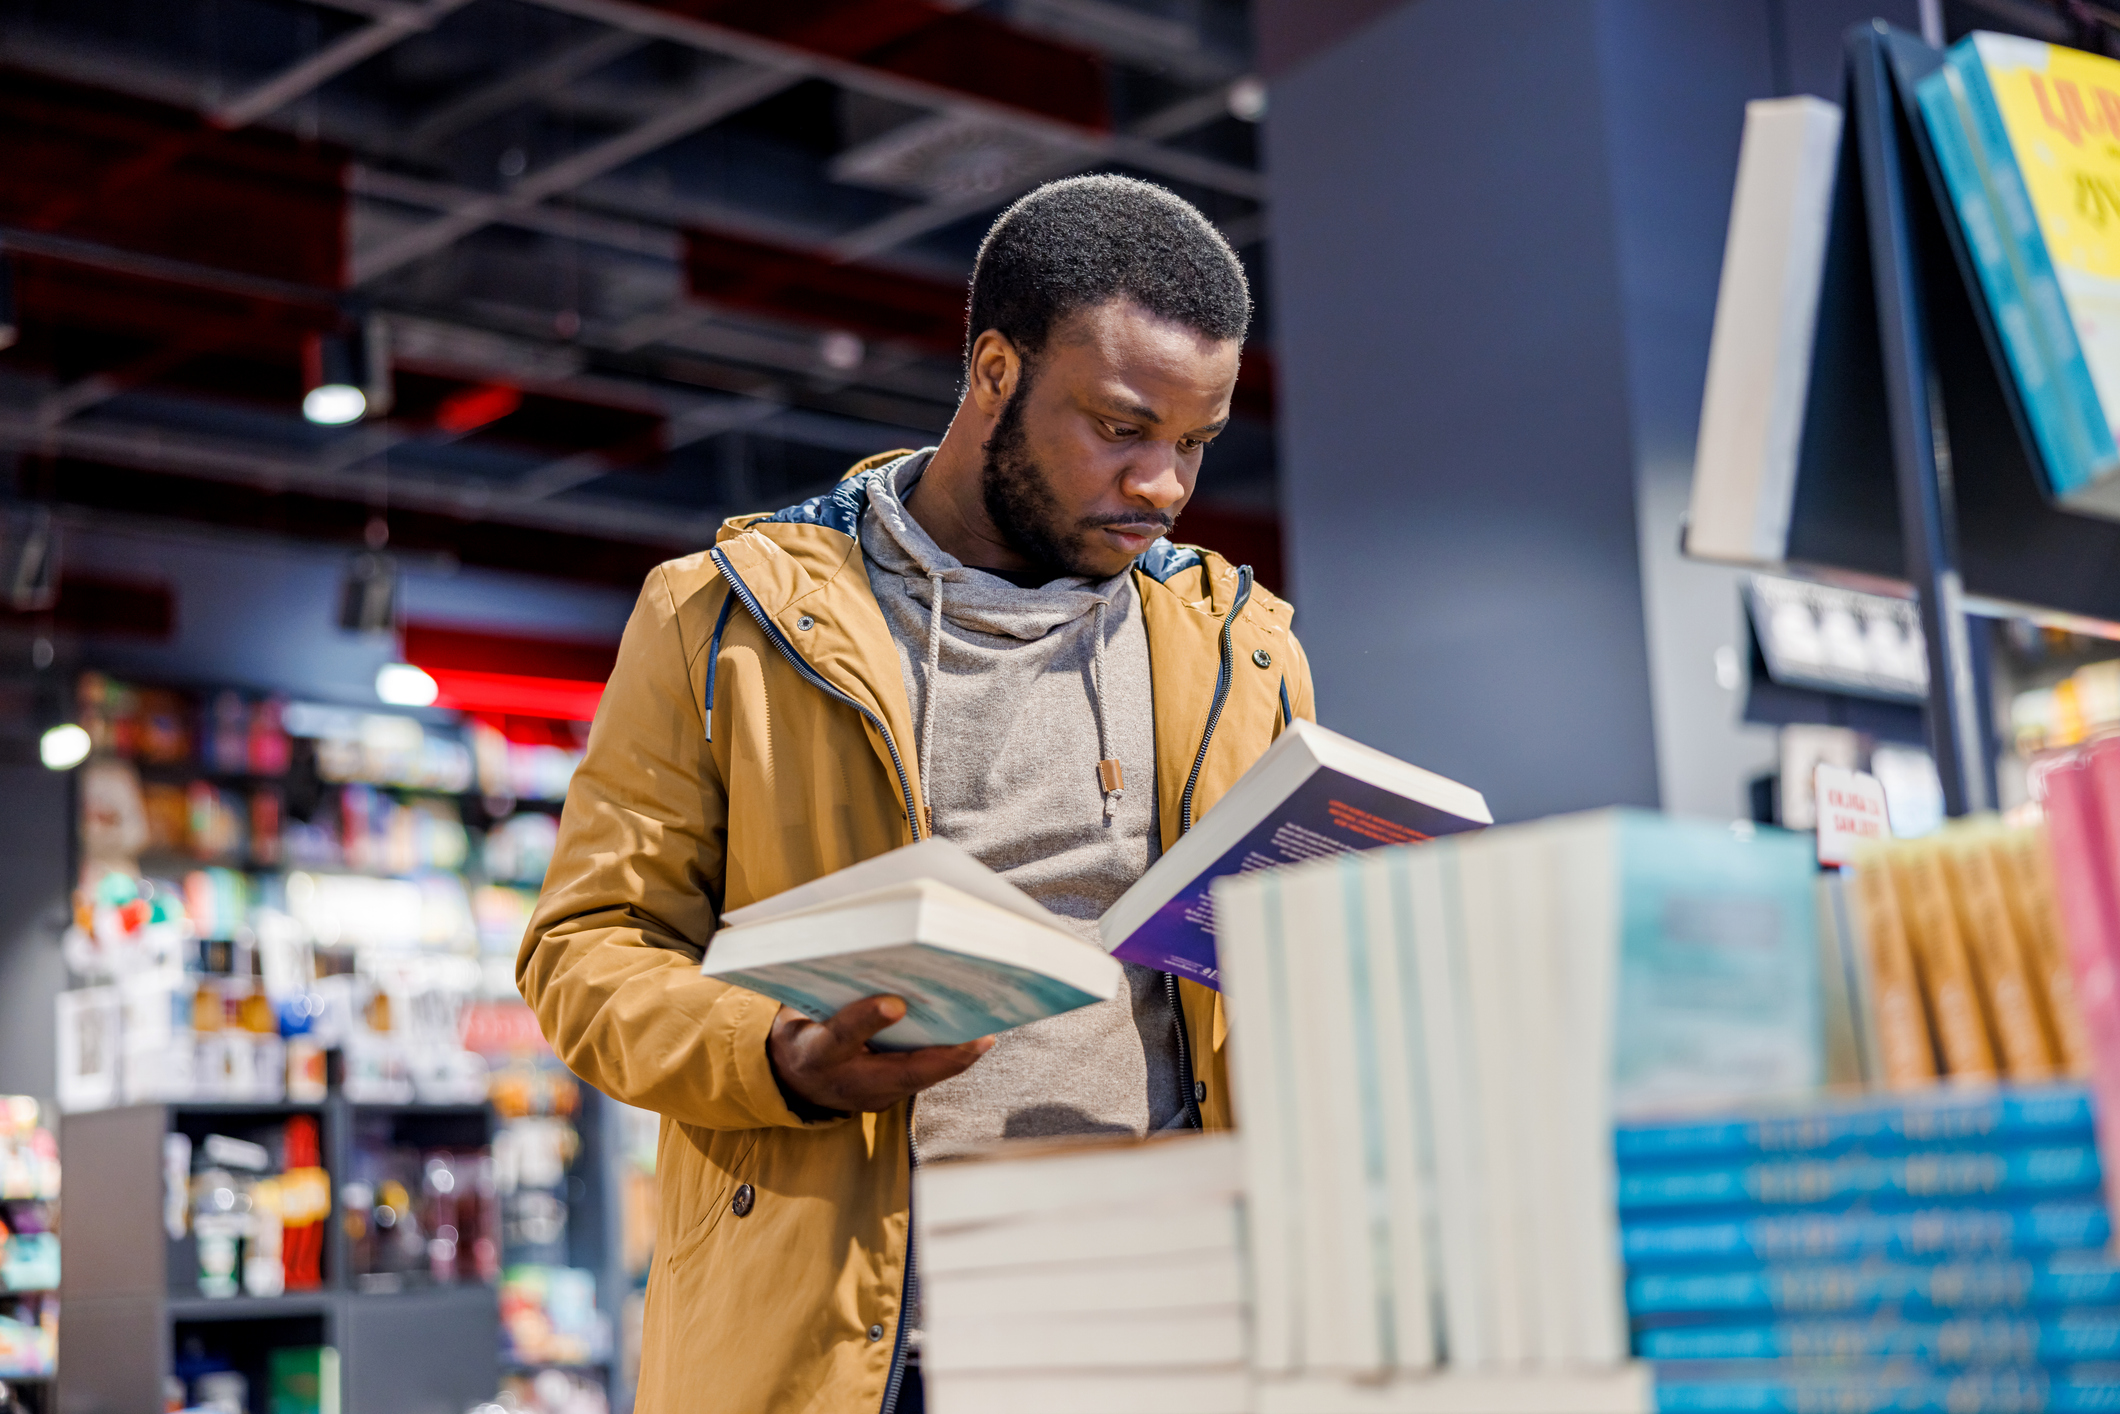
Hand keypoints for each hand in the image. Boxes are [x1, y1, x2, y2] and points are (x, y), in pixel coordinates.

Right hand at [767, 995, 992, 1115]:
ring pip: (918, 1081)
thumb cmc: (802, 1031)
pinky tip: (970, 1041)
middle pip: (898, 1073)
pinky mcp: (885, 1100)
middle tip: (979, 1037)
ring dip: (955, 1060)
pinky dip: (946, 1062)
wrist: (791, 1080)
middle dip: (943, 1058)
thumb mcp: (800, 1011)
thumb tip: (878, 960)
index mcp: (813, 1053)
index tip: (896, 1003)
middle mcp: (843, 1083)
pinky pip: (919, 1081)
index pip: (839, 1038)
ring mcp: (868, 1098)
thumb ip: (833, 993)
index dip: (867, 1020)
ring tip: (985, 1034)